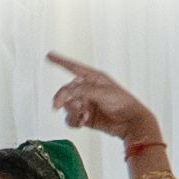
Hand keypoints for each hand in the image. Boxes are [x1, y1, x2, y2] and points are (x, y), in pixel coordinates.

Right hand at [47, 53, 161, 146]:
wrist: (128, 123)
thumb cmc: (123, 104)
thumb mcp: (103, 93)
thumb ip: (84, 90)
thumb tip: (70, 91)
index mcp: (94, 79)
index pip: (74, 68)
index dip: (61, 62)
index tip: (50, 56)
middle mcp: (88, 90)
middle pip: (66, 91)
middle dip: (62, 98)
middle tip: (58, 105)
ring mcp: (85, 103)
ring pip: (67, 106)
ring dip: (73, 112)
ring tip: (84, 115)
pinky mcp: (84, 116)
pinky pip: (70, 118)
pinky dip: (74, 121)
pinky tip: (83, 122)